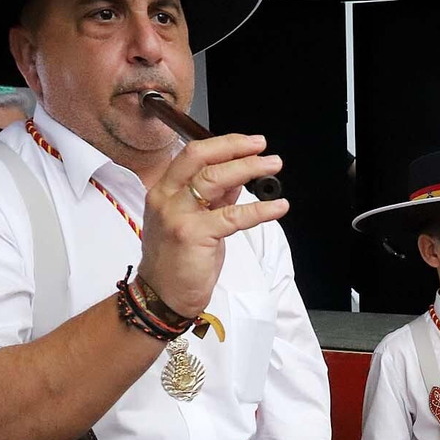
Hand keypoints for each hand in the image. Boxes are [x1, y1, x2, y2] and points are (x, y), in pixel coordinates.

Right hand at [138, 134, 286, 316]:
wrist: (161, 296)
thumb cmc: (177, 261)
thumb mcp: (194, 221)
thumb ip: (213, 198)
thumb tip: (238, 177)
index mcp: (164, 190)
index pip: (193, 155)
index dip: (224, 145)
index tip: (249, 143)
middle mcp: (166, 197)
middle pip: (201, 158)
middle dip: (235, 147)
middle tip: (262, 146)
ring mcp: (177, 215)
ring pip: (215, 179)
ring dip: (248, 168)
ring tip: (272, 166)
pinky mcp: (193, 235)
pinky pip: (233, 215)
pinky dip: (260, 209)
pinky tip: (278, 207)